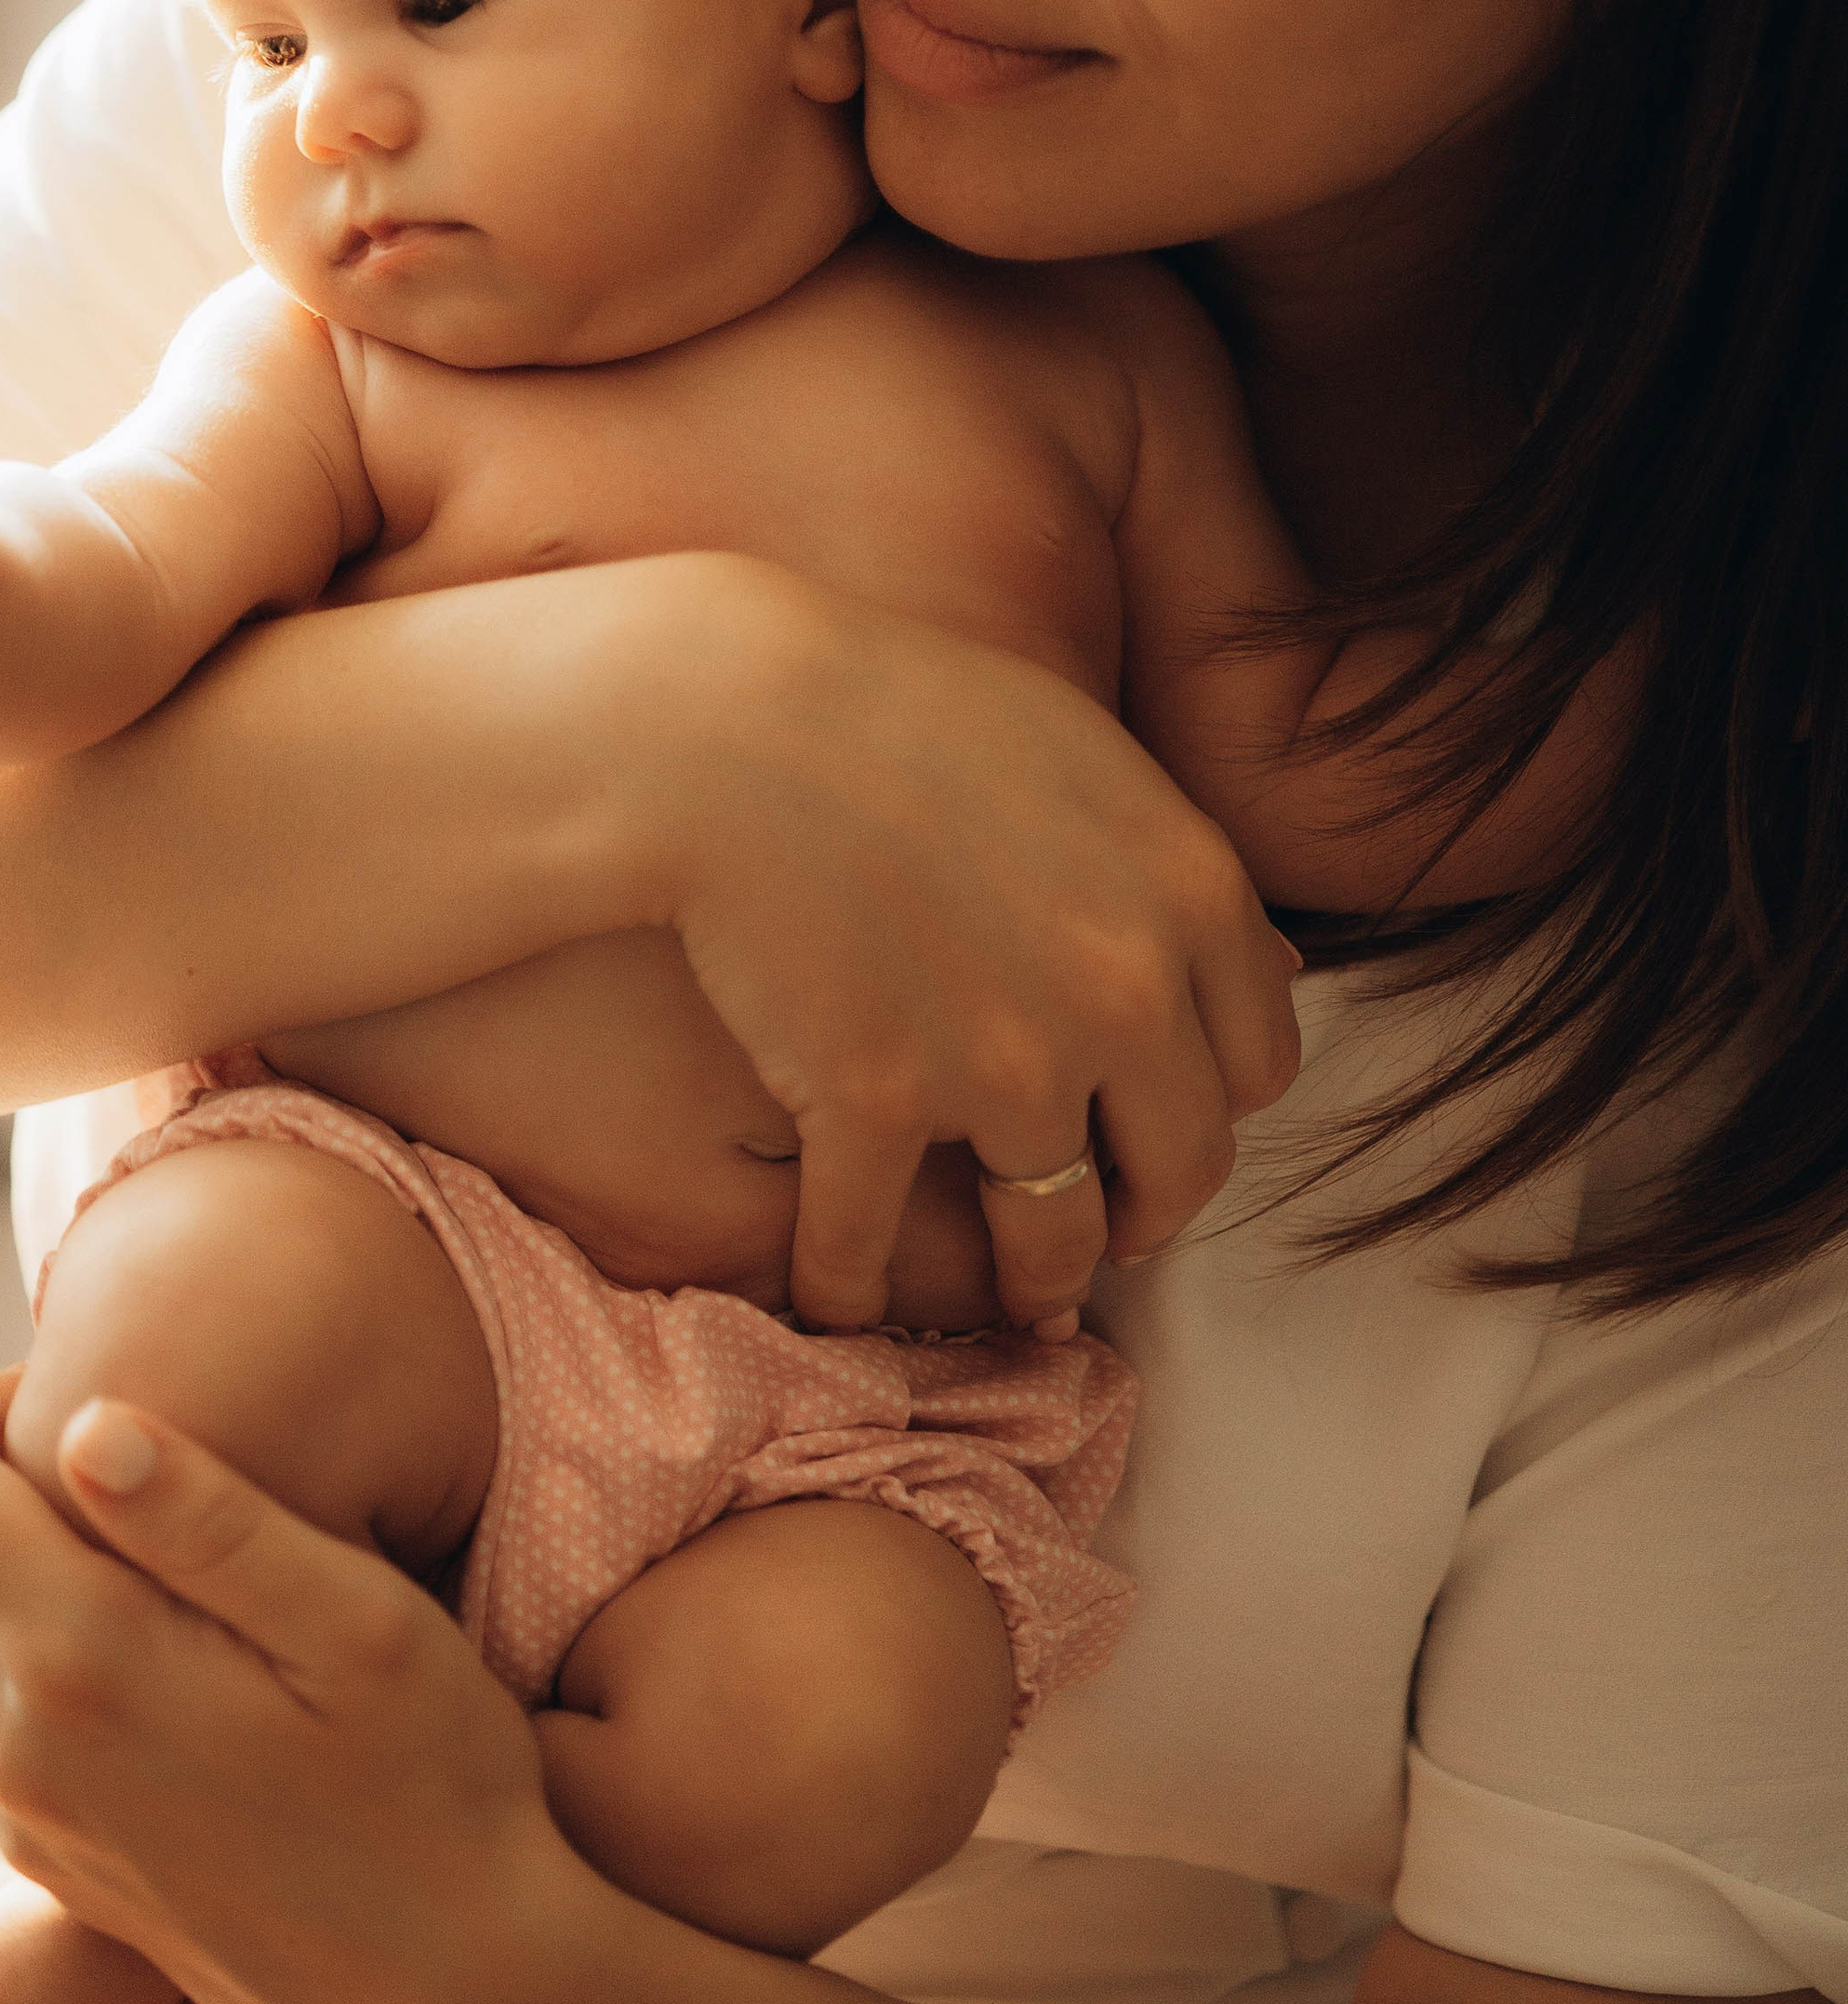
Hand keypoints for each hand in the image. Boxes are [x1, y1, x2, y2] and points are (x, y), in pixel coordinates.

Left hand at [0, 1373, 592, 2003]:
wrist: (452, 1983)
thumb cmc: (434, 1779)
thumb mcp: (358, 1621)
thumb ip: (214, 1519)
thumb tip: (88, 1423)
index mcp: (88, 1663)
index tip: (76, 1384)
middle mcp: (24, 1748)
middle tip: (100, 1444)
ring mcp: (27, 1819)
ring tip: (112, 1530)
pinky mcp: (47, 1865)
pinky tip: (116, 1627)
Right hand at [643, 563, 1302, 1331]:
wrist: (728, 716)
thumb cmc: (900, 711)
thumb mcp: (1087, 756)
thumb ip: (1176, 870)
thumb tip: (1275, 962)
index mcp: (1192, 895)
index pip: (1258, 1068)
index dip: (1204, 1108)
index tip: (1153, 1127)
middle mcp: (1121, 994)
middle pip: (1178, 1169)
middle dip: (1138, 1213)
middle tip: (1093, 1225)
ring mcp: (1000, 1061)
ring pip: (1050, 1240)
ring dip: (1029, 1281)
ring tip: (1002, 1292)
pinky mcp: (871, 1100)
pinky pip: (872, 1249)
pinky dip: (847, 1285)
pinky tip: (830, 1290)